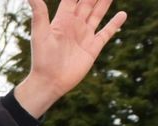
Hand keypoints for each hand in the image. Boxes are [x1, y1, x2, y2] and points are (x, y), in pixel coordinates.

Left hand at [16, 0, 126, 116]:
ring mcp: (84, 36)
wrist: (50, 82)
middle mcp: (74, 26)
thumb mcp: (40, 34)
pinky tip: (122, 15)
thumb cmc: (42, 59)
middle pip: (87, 3)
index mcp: (62, 20)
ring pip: (98, 14)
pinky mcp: (93, 47)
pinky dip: (115, 24)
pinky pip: (106, 32)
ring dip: (105, 3)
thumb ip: (39, 15)